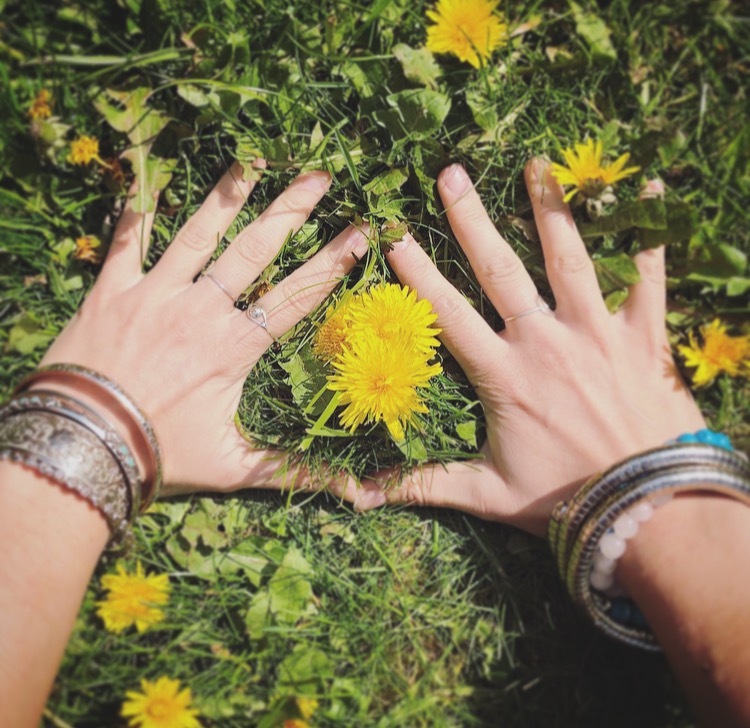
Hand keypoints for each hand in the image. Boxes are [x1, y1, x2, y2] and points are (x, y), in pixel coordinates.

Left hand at [40, 162, 369, 496]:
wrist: (80, 447)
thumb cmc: (161, 457)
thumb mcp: (236, 467)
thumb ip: (296, 471)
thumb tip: (358, 496)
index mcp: (236, 347)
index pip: (298, 296)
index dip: (333, 262)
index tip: (361, 231)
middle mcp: (202, 309)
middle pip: (257, 251)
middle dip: (294, 210)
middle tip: (321, 176)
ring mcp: (155, 294)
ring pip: (199, 233)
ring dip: (229, 194)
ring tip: (253, 160)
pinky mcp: (111, 290)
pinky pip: (126, 240)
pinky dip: (136, 210)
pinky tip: (147, 179)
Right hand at [369, 158, 704, 535]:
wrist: (648, 510)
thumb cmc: (564, 499)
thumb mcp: (486, 492)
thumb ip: (423, 484)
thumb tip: (357, 494)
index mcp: (503, 375)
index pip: (449, 313)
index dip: (419, 273)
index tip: (396, 234)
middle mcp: (545, 342)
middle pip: (500, 270)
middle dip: (471, 219)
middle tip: (450, 174)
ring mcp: (596, 333)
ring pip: (569, 257)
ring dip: (550, 207)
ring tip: (536, 163)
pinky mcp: (644, 336)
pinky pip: (649, 274)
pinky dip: (648, 232)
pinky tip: (651, 187)